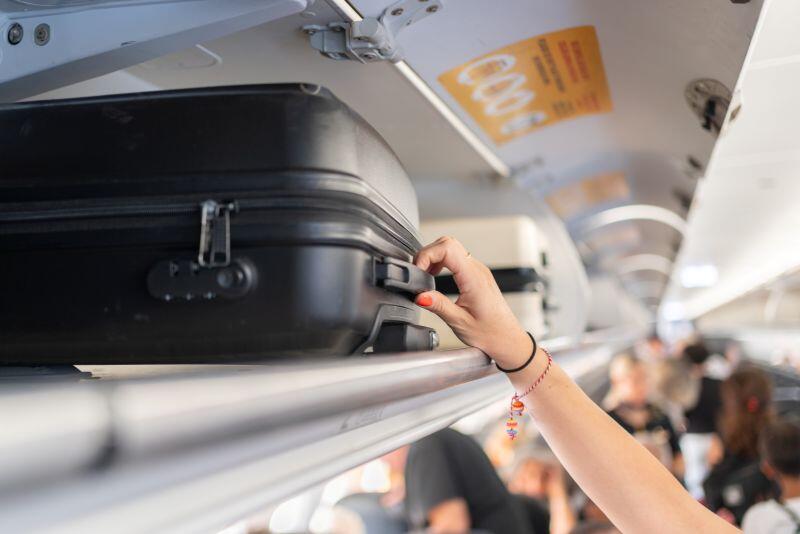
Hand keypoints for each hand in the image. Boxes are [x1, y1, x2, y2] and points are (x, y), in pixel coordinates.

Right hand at [413, 236, 532, 366]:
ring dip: (434, 257)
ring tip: (424, 275)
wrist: (508, 340)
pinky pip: (457, 258)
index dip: (427, 255)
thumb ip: (438, 305)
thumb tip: (419, 295)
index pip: (447, 248)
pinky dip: (441, 262)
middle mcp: (478, 270)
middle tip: (418, 272)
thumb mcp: (459, 322)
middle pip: (448, 243)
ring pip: (452, 248)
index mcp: (474, 278)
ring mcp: (479, 270)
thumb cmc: (490, 333)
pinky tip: (435, 276)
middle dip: (428, 253)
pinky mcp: (477, 275)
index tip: (418, 270)